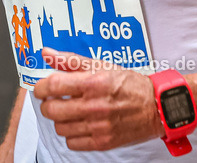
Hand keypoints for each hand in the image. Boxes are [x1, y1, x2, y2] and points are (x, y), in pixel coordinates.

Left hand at [33, 47, 163, 150]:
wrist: (156, 106)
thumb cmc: (130, 85)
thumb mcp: (101, 65)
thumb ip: (70, 61)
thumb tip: (47, 53)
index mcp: (93, 83)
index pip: (53, 86)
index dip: (40, 87)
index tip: (41, 88)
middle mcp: (94, 105)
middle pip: (51, 110)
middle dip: (47, 104)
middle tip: (53, 100)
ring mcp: (98, 126)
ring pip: (60, 127)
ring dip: (60, 119)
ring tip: (70, 111)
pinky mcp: (102, 142)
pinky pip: (72, 143)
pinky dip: (72, 134)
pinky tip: (80, 124)